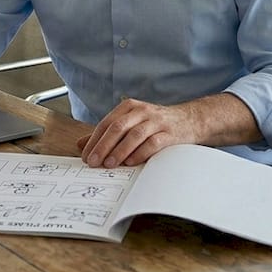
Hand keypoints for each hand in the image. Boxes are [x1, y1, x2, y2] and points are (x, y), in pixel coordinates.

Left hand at [76, 98, 196, 167]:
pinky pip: (153, 143)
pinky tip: (131, 162)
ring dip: (119, 151)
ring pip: (134, 135)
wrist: (189, 120)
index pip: (106, 123)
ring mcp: (156, 122)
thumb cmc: (155, 124)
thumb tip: (81, 144)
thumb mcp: (130, 123)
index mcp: (129, 107)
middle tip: (93, 162)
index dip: (94, 140)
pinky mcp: (169, 134)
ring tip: (109, 164)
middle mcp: (142, 111)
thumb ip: (107, 133)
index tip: (86, 156)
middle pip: (118, 127)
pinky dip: (140, 153)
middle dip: (103, 146)